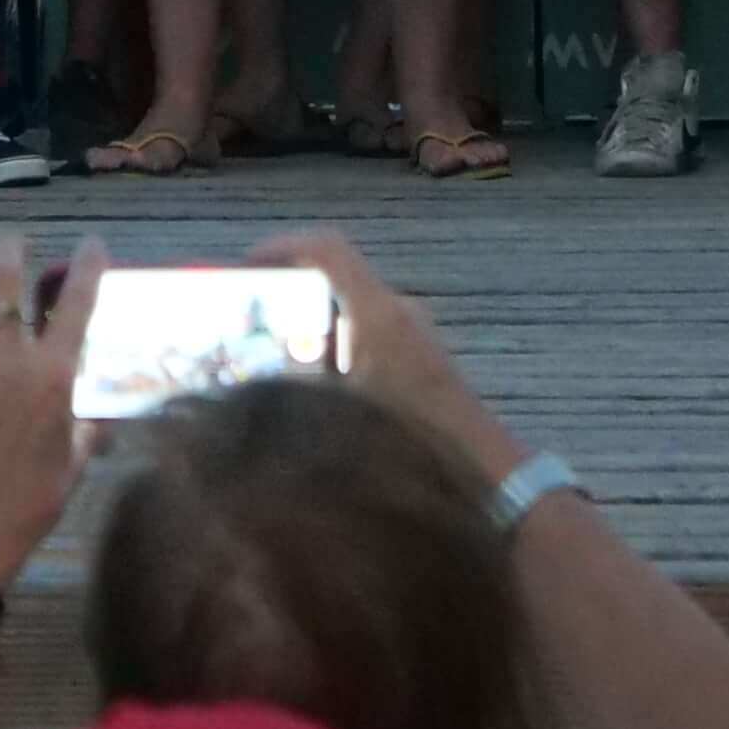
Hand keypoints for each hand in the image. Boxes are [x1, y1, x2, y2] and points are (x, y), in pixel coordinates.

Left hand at [0, 236, 101, 586]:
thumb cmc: (34, 498)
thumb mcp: (77, 459)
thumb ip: (90, 425)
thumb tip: (103, 413)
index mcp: (51, 374)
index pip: (77, 304)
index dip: (88, 266)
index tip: (92, 243)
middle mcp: (6, 357)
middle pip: (5, 278)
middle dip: (10, 247)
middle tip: (13, 243)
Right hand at [240, 233, 515, 470]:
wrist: (489, 481)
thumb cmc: (414, 442)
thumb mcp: (339, 420)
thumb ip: (290, 399)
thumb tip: (238, 394)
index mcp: (378, 312)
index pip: (327, 249)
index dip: (281, 246)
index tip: (244, 268)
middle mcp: (399, 314)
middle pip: (335, 282)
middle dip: (286, 296)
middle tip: (246, 324)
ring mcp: (416, 339)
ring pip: (351, 316)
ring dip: (310, 330)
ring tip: (270, 363)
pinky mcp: (423, 367)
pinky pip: (368, 341)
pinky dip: (335, 353)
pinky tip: (314, 398)